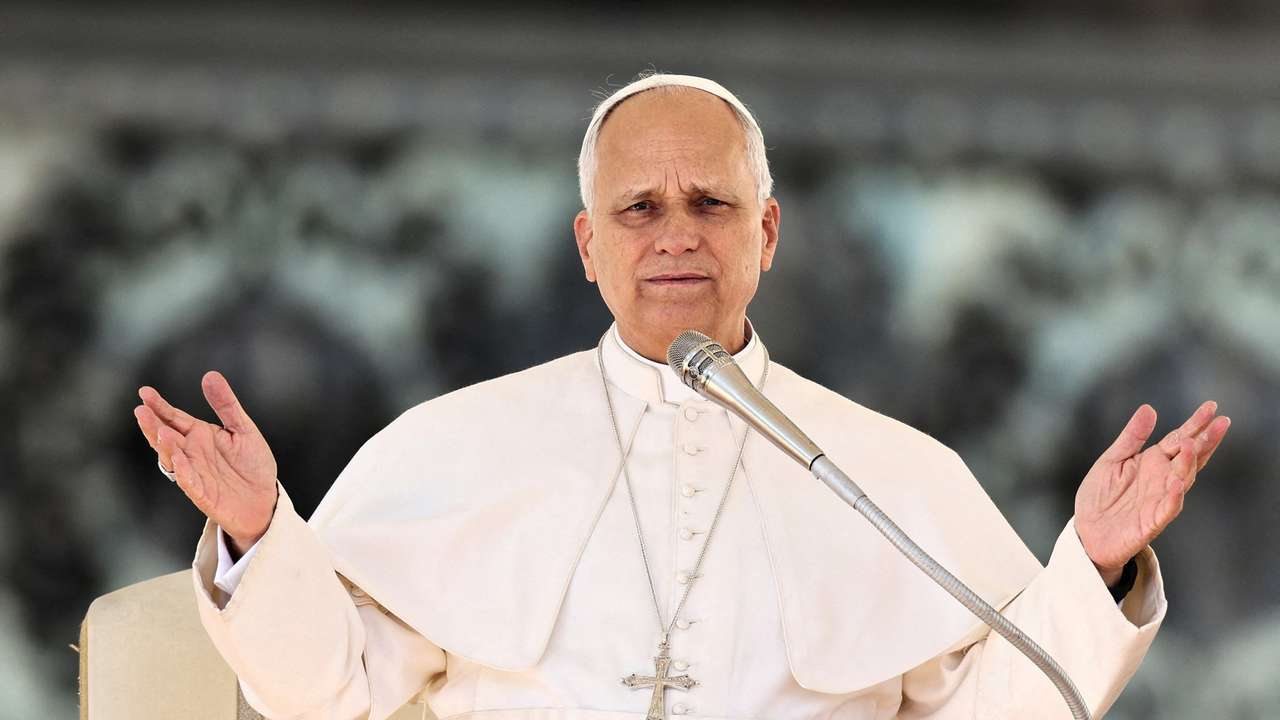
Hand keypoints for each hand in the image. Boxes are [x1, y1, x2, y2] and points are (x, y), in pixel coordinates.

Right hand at [134, 371, 278, 552]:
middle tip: (141, 411)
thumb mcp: (243, 429)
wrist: (265, 499)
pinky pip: (189, 482)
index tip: (145, 392)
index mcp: (199, 435)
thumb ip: (226, 404)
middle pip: (166, 437)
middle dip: (153, 425)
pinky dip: (183, 471)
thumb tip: (210, 375)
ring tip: (160, 431)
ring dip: (165, 447)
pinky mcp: (203, 494)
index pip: (174, 418)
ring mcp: (195, 473)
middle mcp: (192, 453)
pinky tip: (178, 459)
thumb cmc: (252, 465)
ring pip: (173, 459)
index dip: (159, 406)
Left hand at [1074, 401, 1229, 584]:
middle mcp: (1162, 479)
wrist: (1088, 532)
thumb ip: (1131, 437)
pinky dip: (1174, 496)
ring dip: (1188, 463)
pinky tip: (1177, 482)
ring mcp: (1160, 499)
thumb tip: (1149, 408)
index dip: (1196, 424)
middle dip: (1205, 441)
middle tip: (1222, 422)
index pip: (1179, 439)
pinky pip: (1167, 508)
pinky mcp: (1152, 521)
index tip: (1211, 407)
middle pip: (1189, 457)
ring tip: (1192, 444)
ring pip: (1182, 479)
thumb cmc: (1101, 496)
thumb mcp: (1112, 460)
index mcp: (1153, 462)